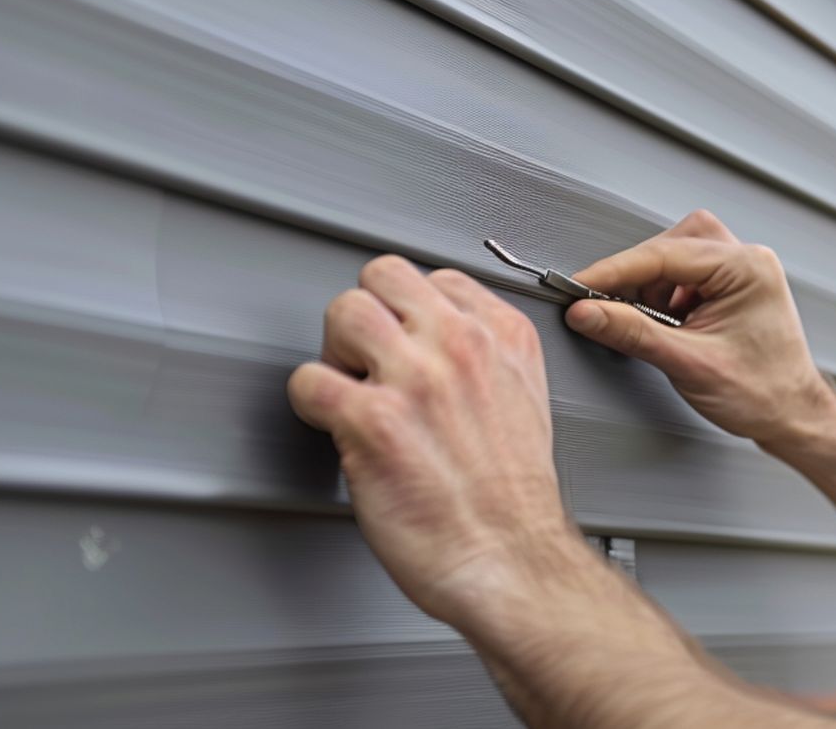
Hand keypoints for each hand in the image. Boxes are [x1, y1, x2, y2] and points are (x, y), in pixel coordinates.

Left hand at [287, 255, 574, 621]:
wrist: (513, 559)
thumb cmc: (516, 502)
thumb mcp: (527, 402)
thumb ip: (488, 362)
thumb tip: (440, 349)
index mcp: (503, 338)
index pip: (439, 279)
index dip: (411, 313)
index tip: (403, 341)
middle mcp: (460, 347)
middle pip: (384, 276)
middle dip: (368, 316)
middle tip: (367, 360)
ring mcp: (415, 379)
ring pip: (344, 310)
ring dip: (336, 350)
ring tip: (349, 387)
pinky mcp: (371, 421)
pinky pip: (308, 380)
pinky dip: (309, 403)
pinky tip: (331, 425)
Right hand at [563, 210, 835, 447]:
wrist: (793, 417)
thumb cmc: (764, 394)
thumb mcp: (688, 364)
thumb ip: (633, 334)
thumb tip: (587, 312)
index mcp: (746, 268)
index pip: (664, 255)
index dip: (614, 271)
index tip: (579, 285)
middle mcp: (748, 261)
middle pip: (669, 246)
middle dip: (638, 278)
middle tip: (610, 307)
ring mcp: (742, 273)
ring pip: (675, 259)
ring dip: (653, 288)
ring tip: (653, 328)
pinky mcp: (732, 288)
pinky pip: (686, 277)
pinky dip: (666, 298)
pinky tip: (668, 326)